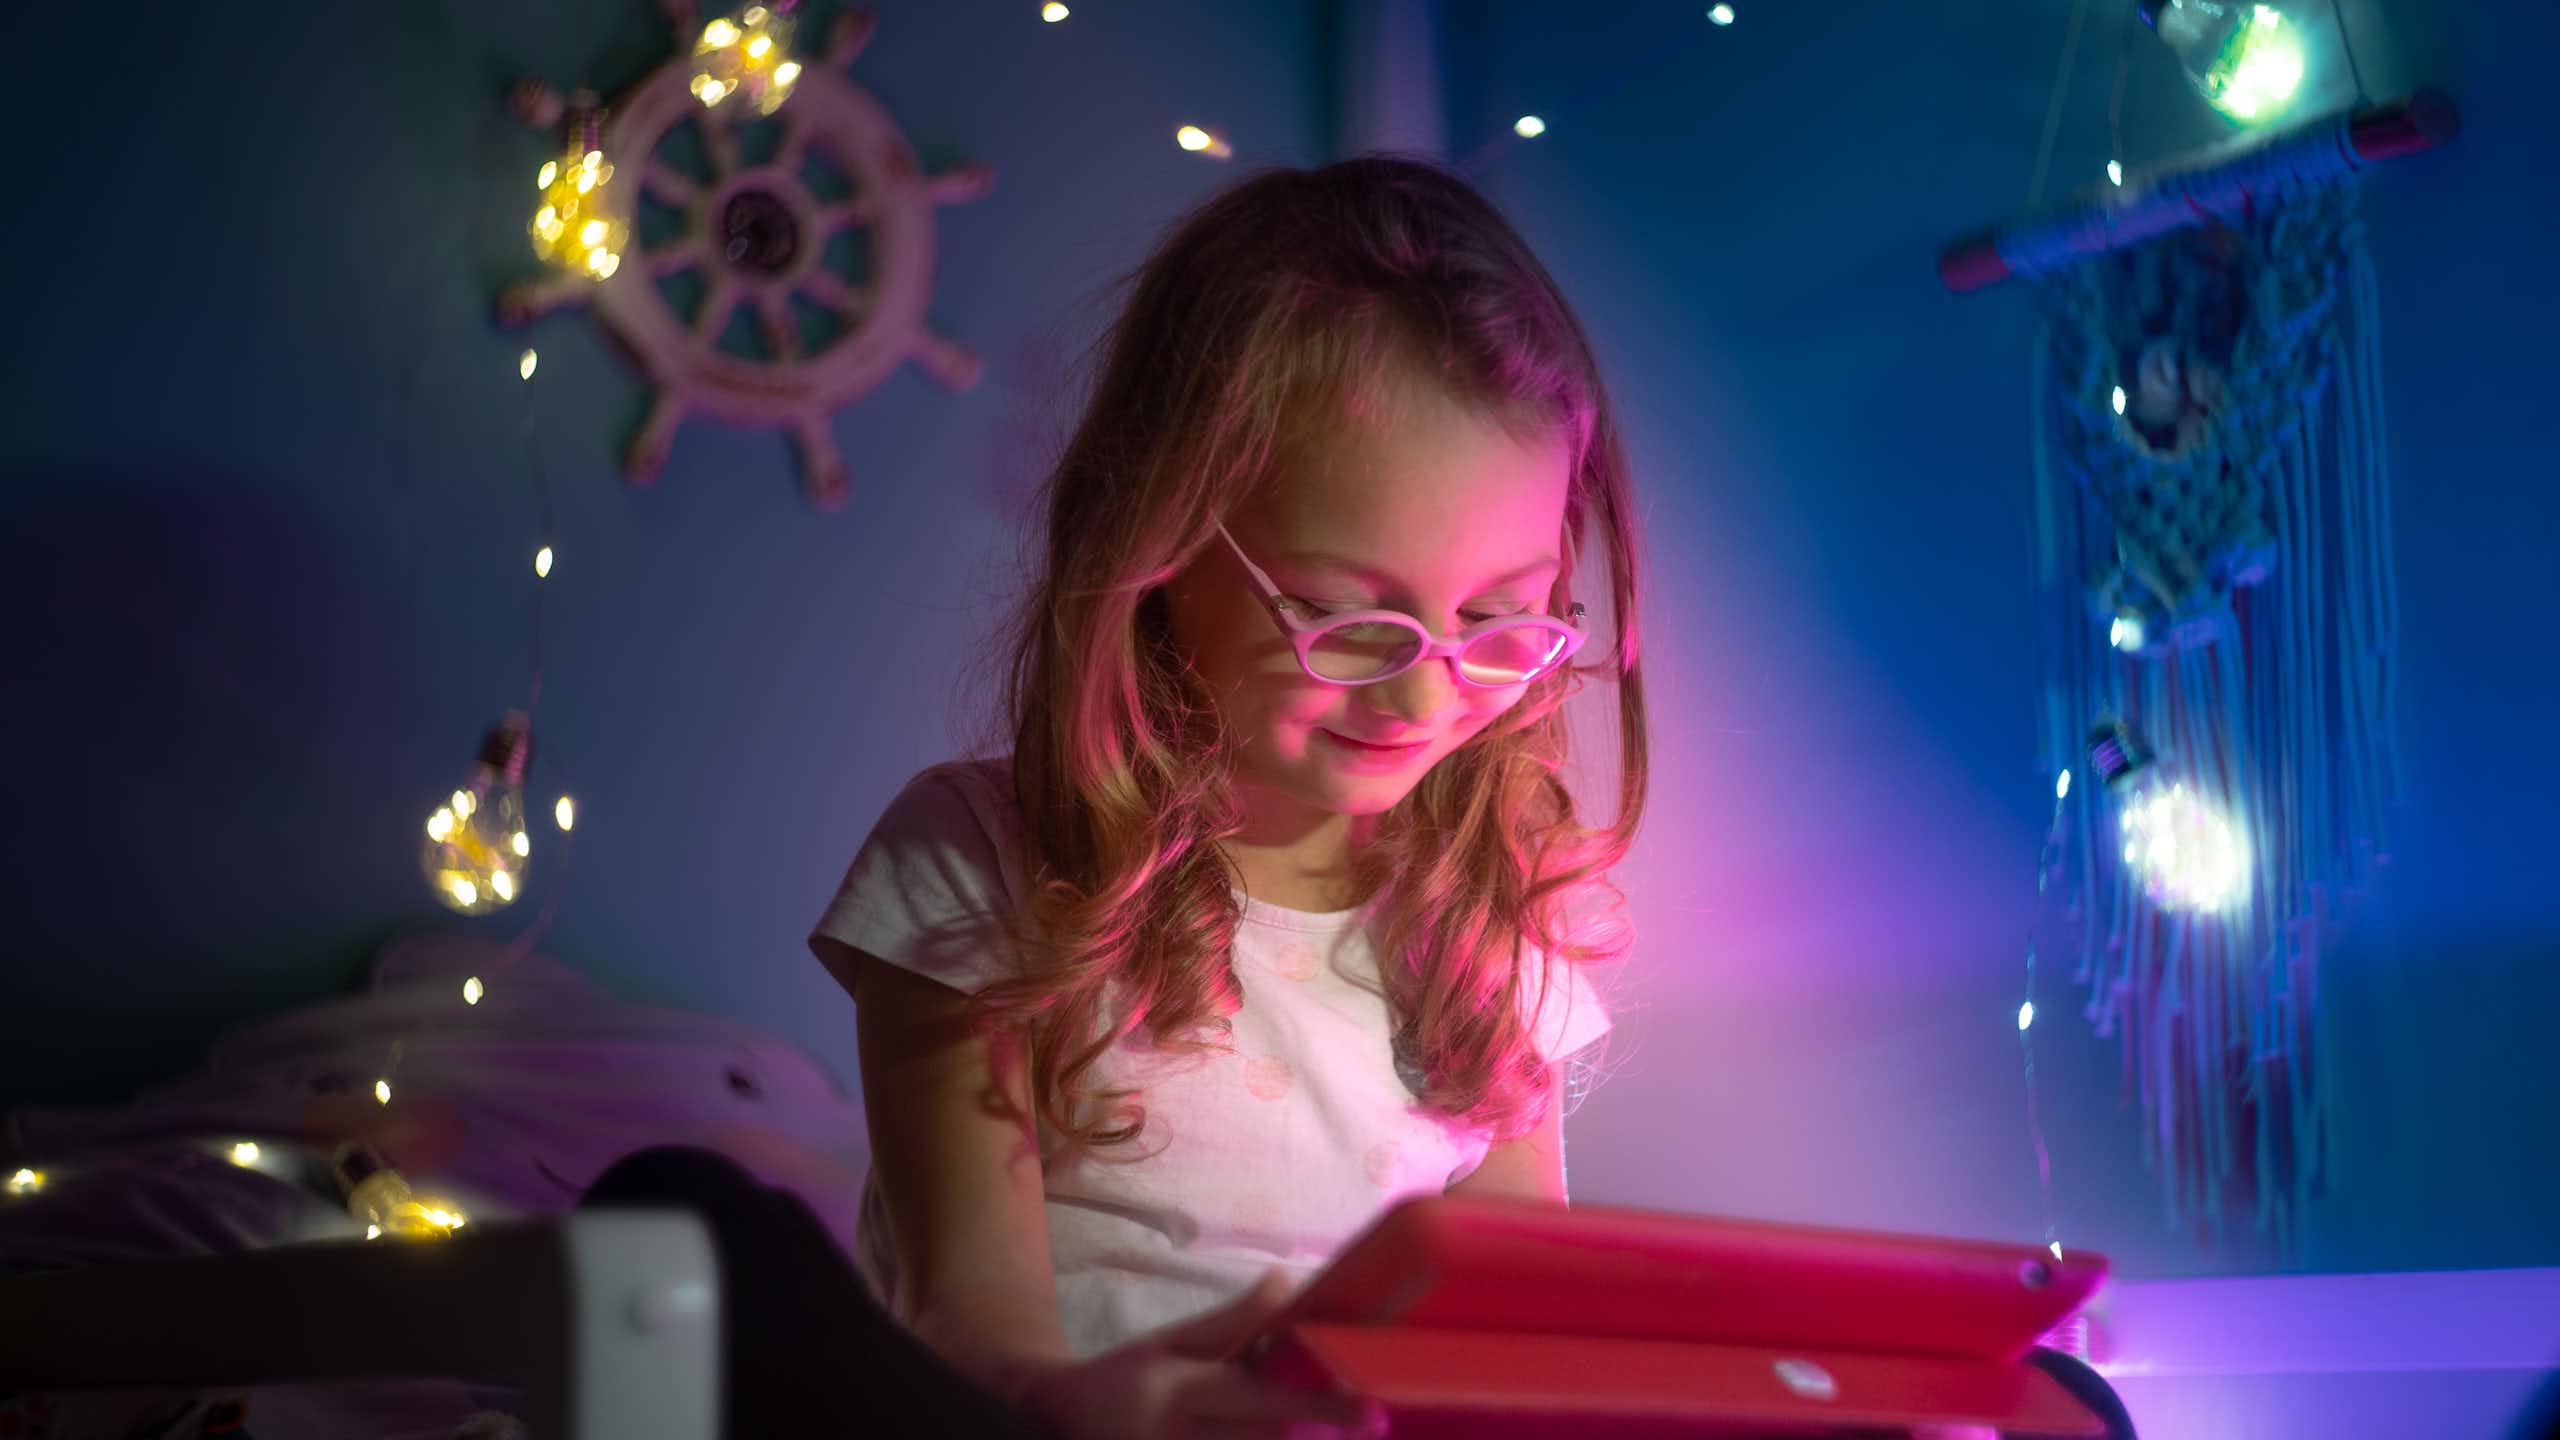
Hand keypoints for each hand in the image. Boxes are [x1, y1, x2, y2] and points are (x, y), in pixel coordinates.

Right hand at [1016, 1268, 1387, 1439]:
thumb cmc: (1124, 1381)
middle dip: (1317, 1436)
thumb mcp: (1169, 1342)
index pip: (1256, 1398)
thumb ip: (1231, 1321)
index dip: (1317, 1405)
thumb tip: (1288, 1283)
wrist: (1054, 1425)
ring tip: (1347, 1436)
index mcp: (1174, 1392)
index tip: (1371, 1411)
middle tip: (1372, 1427)